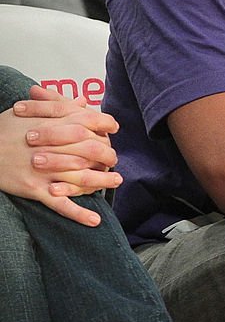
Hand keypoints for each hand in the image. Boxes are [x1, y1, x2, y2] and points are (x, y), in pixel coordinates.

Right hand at [2, 85, 121, 225]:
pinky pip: (61, 204)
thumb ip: (58, 105)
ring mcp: (45, 170)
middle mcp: (53, 147)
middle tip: (114, 158)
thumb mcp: (28, 111)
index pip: (89, 122)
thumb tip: (82, 101)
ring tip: (116, 181)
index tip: (113, 130)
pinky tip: (95, 220)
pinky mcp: (35, 189)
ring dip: (103, 181)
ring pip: (82, 177)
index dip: (105, 125)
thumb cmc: (2, 130)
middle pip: (91, 150)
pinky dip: (79, 213)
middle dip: (107, 154)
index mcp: (53, 125)